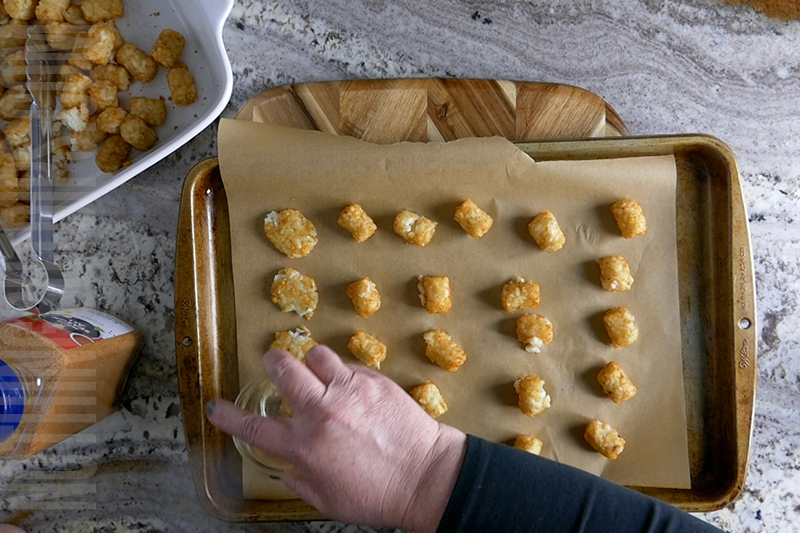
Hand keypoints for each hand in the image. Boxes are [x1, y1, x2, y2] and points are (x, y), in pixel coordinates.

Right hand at [206, 345, 466, 531]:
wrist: (425, 477)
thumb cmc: (379, 495)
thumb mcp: (328, 500)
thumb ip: (300, 480)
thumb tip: (287, 467)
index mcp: (304, 447)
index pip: (254, 428)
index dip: (229, 416)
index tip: (217, 406)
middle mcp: (321, 413)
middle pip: (282, 369)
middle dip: (273, 362)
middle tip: (275, 365)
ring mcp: (348, 392)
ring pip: (316, 354)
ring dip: (313, 362)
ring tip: (319, 372)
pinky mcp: (374, 380)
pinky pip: (350, 364)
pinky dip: (346, 373)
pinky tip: (354, 389)